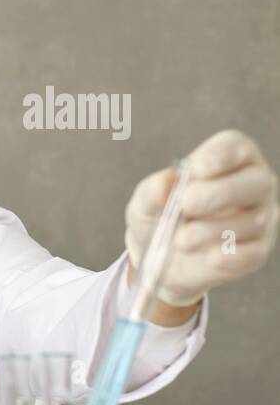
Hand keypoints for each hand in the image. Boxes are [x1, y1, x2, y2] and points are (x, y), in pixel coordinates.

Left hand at [125, 129, 277, 305]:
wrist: (158, 258)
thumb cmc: (158, 216)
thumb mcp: (145, 202)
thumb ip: (152, 190)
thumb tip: (164, 184)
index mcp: (228, 160)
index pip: (236, 147)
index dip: (220, 155)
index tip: (195, 169)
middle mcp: (252, 184)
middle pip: (256, 181)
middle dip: (220, 193)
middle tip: (187, 205)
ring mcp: (259, 218)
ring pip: (254, 220)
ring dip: (214, 230)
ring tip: (182, 240)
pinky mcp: (256, 250)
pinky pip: (253, 253)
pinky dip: (230, 257)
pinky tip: (210, 258)